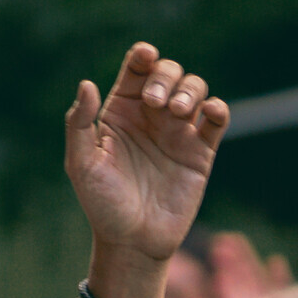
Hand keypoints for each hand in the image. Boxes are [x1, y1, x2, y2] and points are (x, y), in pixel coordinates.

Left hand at [63, 45, 227, 273]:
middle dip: (166, 77)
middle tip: (157, 103)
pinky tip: (208, 113)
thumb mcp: (82, 163)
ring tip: (178, 112)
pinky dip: (218, 108)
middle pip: (169, 73)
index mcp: (121, 112)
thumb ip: (79, 123)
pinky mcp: (201, 152)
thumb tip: (87, 83)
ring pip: (195, 89)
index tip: (146, 56)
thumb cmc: (102, 204)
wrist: (133, 241)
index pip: (136, 70)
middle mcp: (151, 116)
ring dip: (190, 90)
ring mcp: (178, 132)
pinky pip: (216, 120)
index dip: (143, 56)